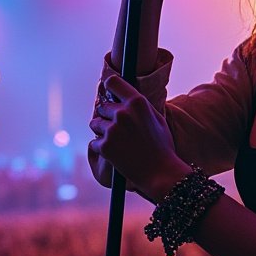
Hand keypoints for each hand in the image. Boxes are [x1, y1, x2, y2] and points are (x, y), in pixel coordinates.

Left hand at [88, 74, 189, 200]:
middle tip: (119, 130)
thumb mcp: (157, 119)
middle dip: (107, 116)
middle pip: (102, 106)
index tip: (108, 90)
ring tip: (118, 143)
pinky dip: (101, 148)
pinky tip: (116, 154)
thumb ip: (140, 105)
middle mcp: (123, 113)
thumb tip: (125, 94)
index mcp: (137, 103)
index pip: (113, 82)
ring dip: (102, 131)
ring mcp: (112, 129)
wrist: (160, 173)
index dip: (108, 85)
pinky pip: (94, 142)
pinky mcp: (105, 146)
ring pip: (95, 124)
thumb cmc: (161, 146)